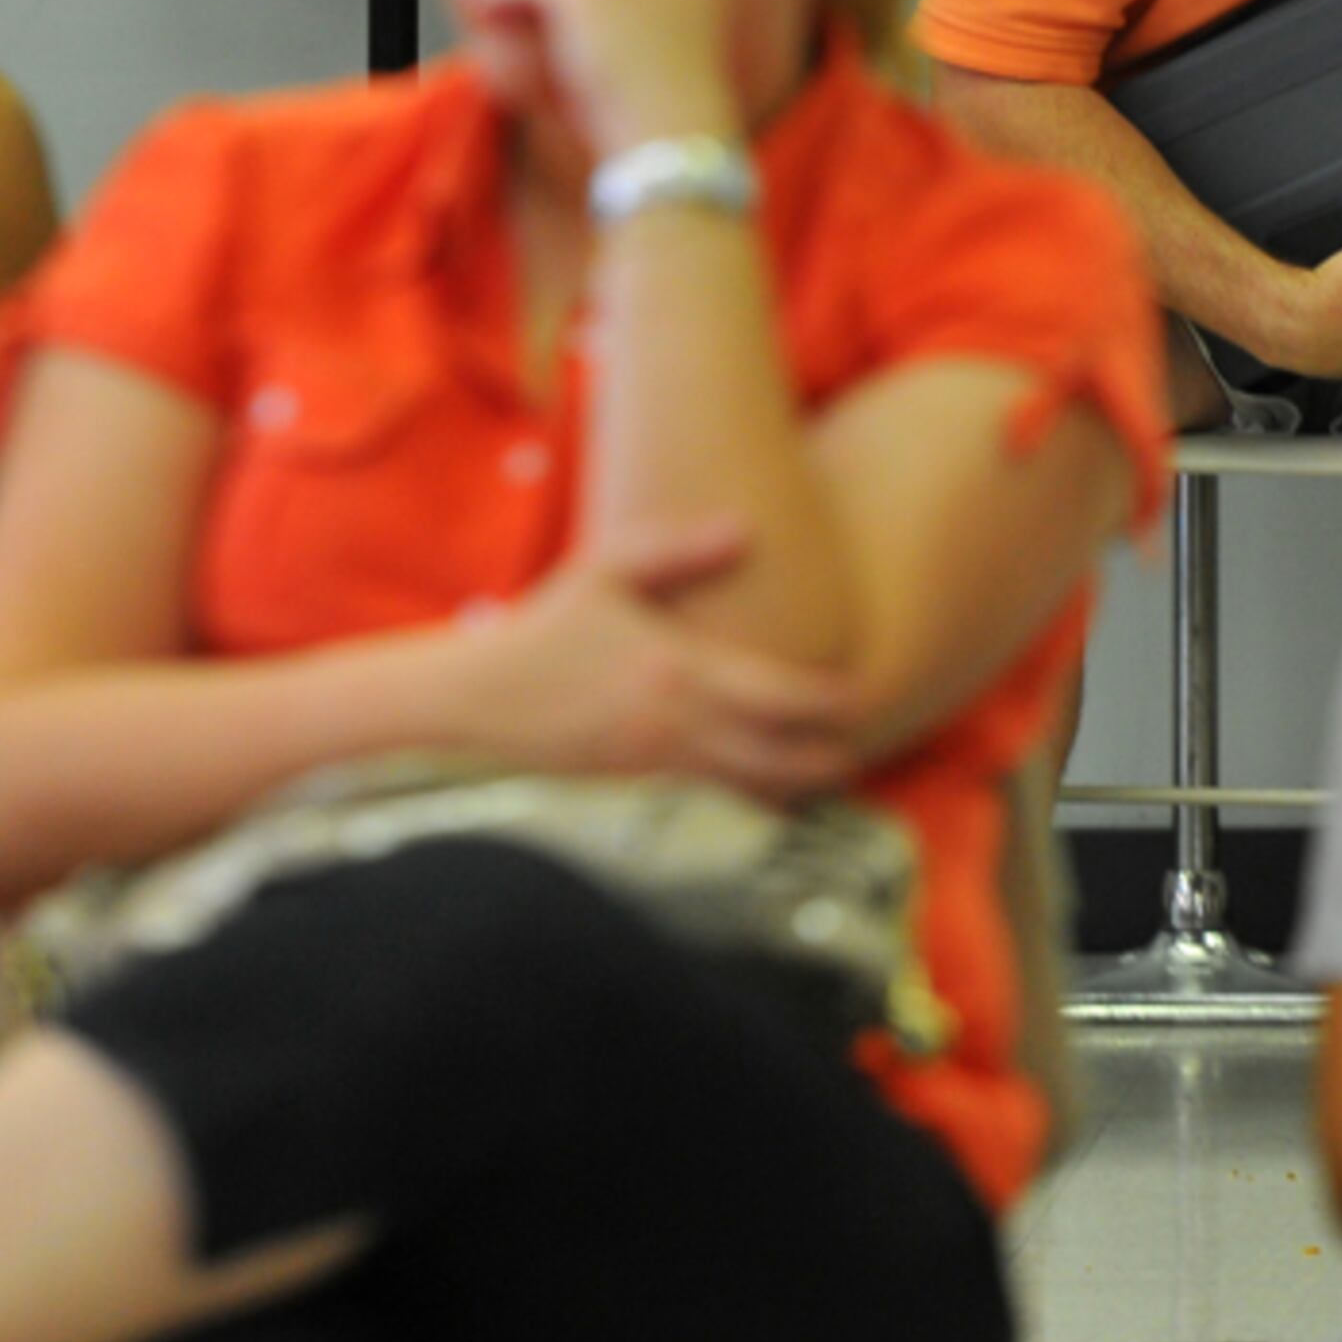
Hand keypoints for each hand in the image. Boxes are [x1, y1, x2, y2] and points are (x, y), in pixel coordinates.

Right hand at [452, 517, 860, 804]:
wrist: (476, 702)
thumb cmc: (545, 628)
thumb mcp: (605, 571)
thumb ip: (678, 548)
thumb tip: (747, 530)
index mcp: (681, 669)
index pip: (785, 698)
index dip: (836, 704)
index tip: (864, 695)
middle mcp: (679, 727)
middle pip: (784, 761)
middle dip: (831, 761)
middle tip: (860, 745)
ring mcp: (659, 770)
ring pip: (754, 795)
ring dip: (797, 791)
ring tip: (829, 775)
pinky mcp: (639, 796)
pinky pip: (714, 811)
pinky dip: (750, 809)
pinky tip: (770, 800)